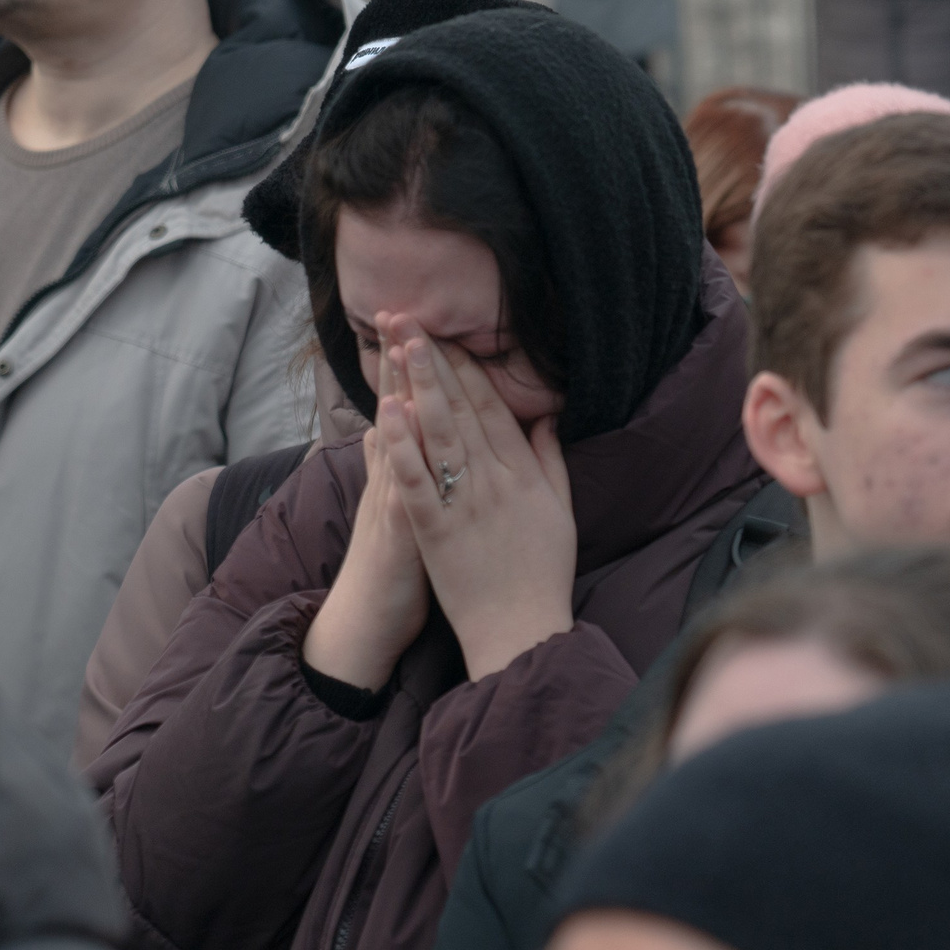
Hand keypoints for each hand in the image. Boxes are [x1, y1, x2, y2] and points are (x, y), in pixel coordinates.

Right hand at [302, 328, 433, 691]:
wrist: (367, 619)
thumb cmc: (391, 565)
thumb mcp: (397, 506)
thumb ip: (399, 461)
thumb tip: (404, 420)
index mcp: (402, 469)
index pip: (408, 405)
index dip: (410, 362)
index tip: (412, 316)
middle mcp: (393, 476)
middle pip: (397, 407)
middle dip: (400, 358)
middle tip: (396, 308)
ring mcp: (392, 498)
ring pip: (395, 435)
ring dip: (396, 388)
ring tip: (400, 343)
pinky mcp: (397, 526)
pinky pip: (399, 481)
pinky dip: (399, 449)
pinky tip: (401, 416)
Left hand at [374, 324, 576, 682]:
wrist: (523, 631)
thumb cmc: (543, 573)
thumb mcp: (561, 510)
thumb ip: (551, 459)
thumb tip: (546, 416)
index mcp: (524, 473)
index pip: (492, 406)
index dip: (466, 366)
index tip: (444, 332)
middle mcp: (495, 480)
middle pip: (461, 408)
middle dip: (433, 360)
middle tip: (409, 319)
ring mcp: (465, 505)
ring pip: (439, 434)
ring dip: (417, 386)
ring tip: (398, 346)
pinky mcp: (437, 532)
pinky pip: (418, 481)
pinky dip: (402, 446)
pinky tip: (387, 413)